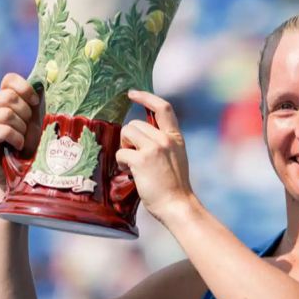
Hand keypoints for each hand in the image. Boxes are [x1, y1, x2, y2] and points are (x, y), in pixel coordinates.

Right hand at [0, 73, 41, 192]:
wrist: (21, 171)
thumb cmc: (31, 144)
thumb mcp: (38, 119)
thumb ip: (37, 101)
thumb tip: (44, 82)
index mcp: (2, 99)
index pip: (9, 80)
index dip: (25, 88)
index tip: (35, 102)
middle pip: (9, 97)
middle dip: (25, 114)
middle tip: (27, 129)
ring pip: (6, 114)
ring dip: (21, 129)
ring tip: (21, 140)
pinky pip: (3, 131)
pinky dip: (16, 139)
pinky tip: (17, 146)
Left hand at [115, 90, 193, 221]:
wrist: (178, 204)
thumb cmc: (174, 186)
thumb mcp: (176, 157)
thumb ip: (163, 143)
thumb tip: (140, 135)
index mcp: (175, 137)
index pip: (162, 107)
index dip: (146, 97)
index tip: (132, 93)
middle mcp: (165, 139)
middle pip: (135, 124)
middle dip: (128, 138)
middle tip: (133, 155)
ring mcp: (154, 148)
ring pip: (126, 133)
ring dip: (124, 148)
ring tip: (132, 165)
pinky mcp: (141, 160)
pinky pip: (121, 153)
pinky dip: (121, 163)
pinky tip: (130, 173)